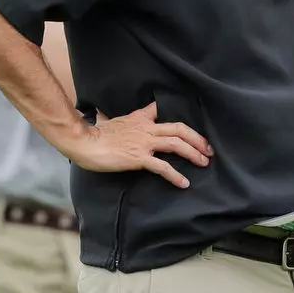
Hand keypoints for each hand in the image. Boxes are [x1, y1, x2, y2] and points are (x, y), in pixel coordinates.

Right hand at [65, 102, 211, 188]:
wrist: (85, 142)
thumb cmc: (93, 134)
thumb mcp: (106, 120)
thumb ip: (110, 118)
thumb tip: (101, 115)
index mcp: (138, 118)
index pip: (159, 110)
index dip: (175, 114)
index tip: (188, 125)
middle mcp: (146, 128)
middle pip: (178, 129)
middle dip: (197, 138)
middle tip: (208, 148)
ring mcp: (144, 143)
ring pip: (176, 144)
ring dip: (193, 153)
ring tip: (204, 162)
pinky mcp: (139, 158)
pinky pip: (162, 167)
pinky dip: (176, 175)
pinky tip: (184, 183)